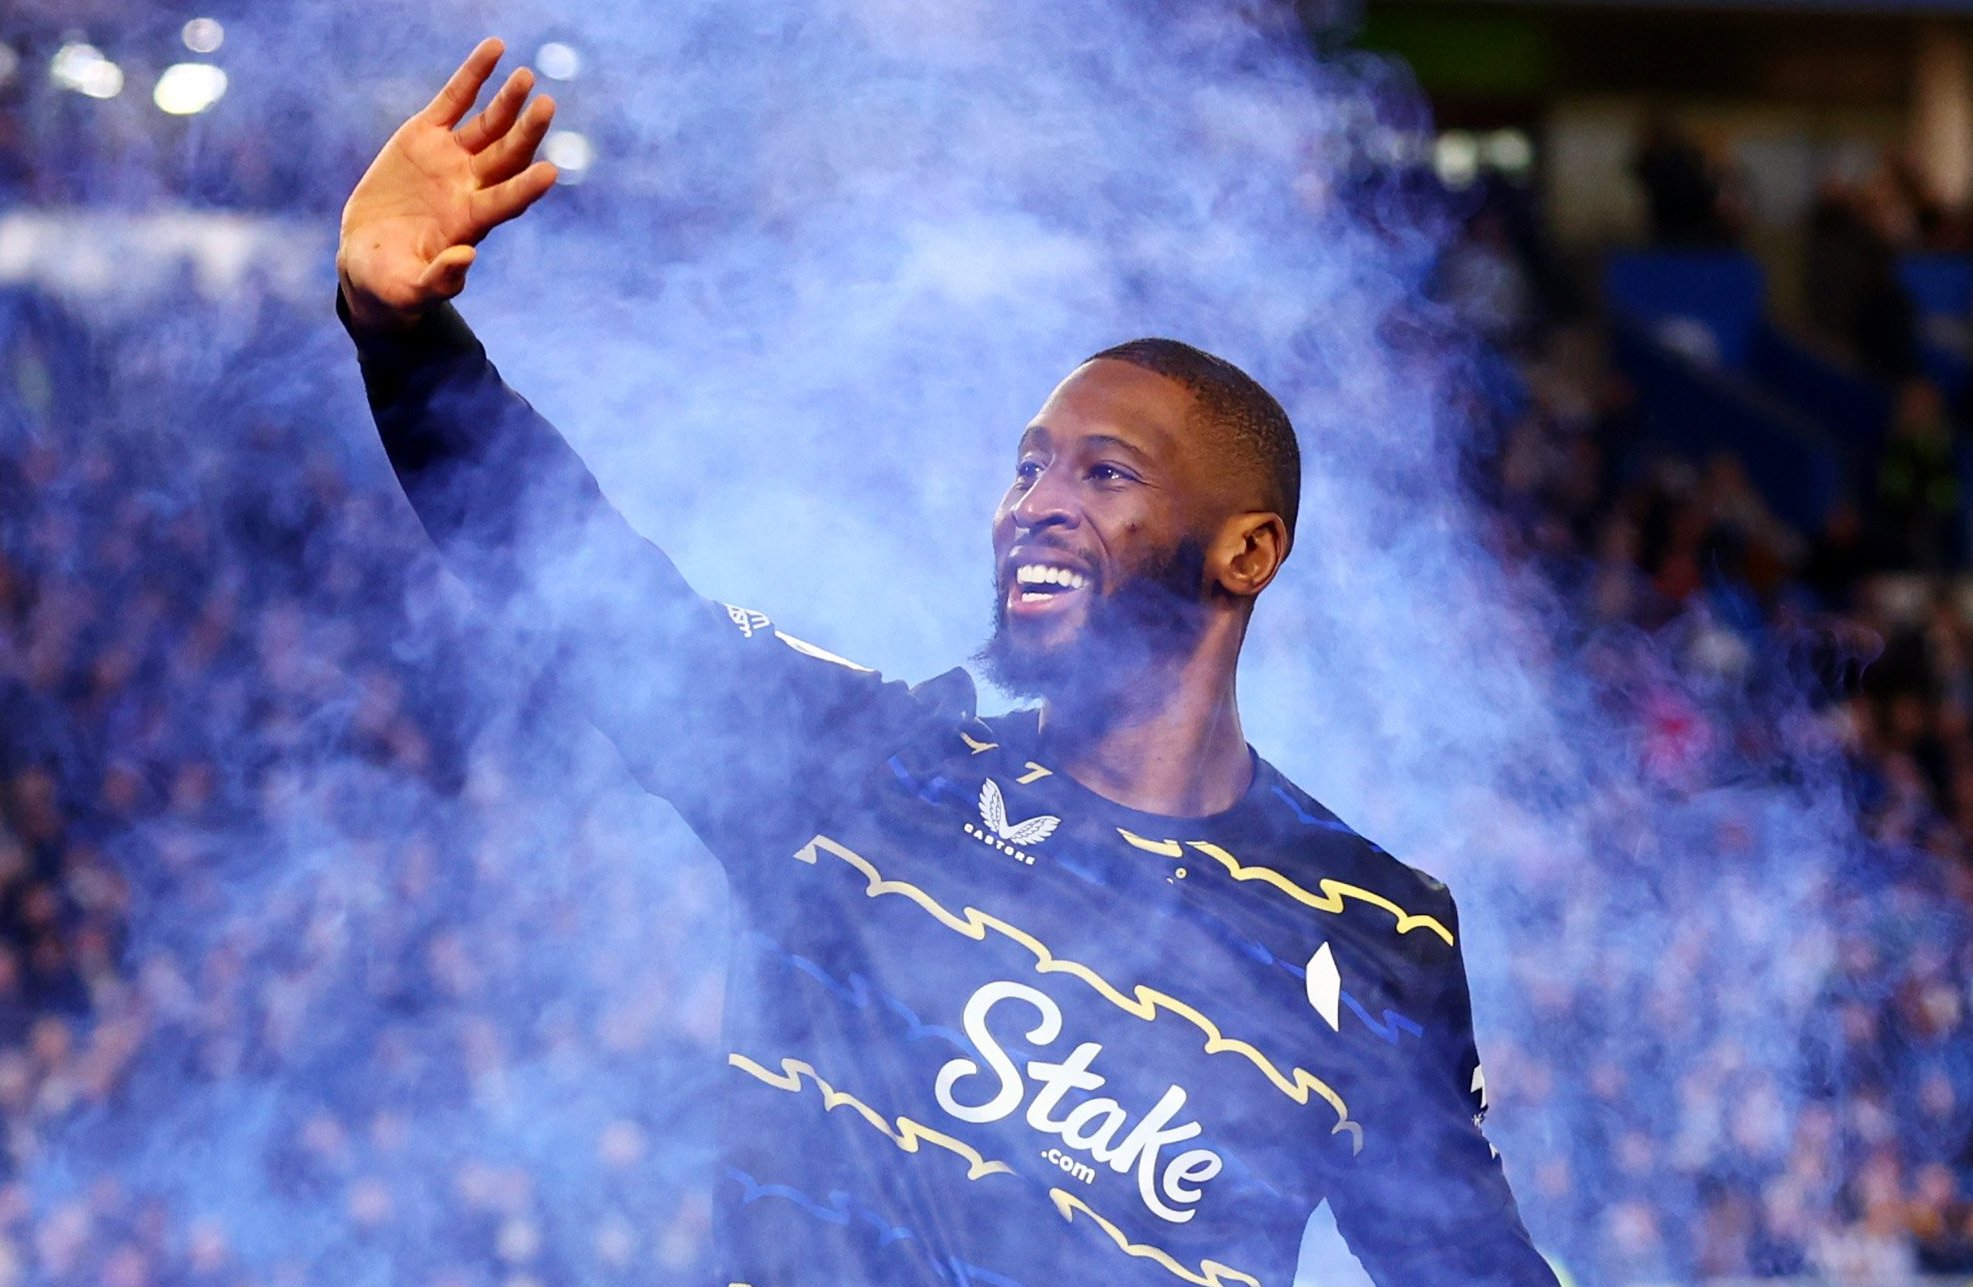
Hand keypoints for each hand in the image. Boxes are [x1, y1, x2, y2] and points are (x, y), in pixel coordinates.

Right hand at [337, 38, 557, 331]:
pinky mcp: (426, 136)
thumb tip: (466, 258)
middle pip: (506, 157)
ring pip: (488, 125)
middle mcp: (469, 187)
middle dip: (527, 133)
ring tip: (527, 77)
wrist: (370, 260)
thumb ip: (439, 279)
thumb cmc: (392, 285)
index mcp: (470, 223)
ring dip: (508, 101)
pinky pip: (454, 98)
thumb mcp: (409, 290)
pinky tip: (496, 49)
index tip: (551, 172)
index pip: (506, 201)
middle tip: (547, 106)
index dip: (526, 188)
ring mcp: (451, 159)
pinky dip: (474, 74)